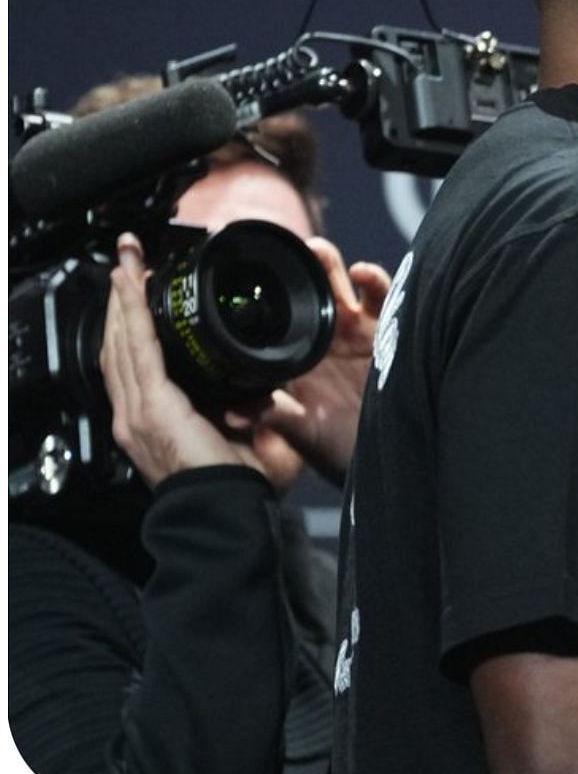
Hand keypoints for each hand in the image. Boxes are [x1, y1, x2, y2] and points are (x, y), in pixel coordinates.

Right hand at [99, 234, 264, 485]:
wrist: (225, 512)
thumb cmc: (235, 486)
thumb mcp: (243, 438)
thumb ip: (248, 412)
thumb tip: (262, 394)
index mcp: (152, 419)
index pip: (134, 362)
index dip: (131, 325)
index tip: (137, 292)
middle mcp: (135, 414)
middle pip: (120, 345)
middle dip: (121, 301)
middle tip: (127, 261)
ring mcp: (138, 411)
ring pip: (123, 342)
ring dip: (124, 299)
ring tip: (128, 263)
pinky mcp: (151, 407)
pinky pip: (139, 351)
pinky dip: (133, 316)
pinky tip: (132, 288)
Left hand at [260, 237, 391, 486]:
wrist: (389, 459)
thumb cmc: (343, 451)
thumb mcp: (303, 434)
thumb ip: (277, 417)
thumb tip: (239, 411)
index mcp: (297, 360)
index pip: (276, 320)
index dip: (265, 295)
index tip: (247, 273)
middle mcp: (324, 341)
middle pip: (310, 294)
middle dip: (300, 269)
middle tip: (287, 253)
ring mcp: (356, 335)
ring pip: (342, 289)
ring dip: (331, 266)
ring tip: (317, 253)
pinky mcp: (389, 334)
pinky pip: (383, 299)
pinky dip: (375, 281)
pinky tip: (364, 274)